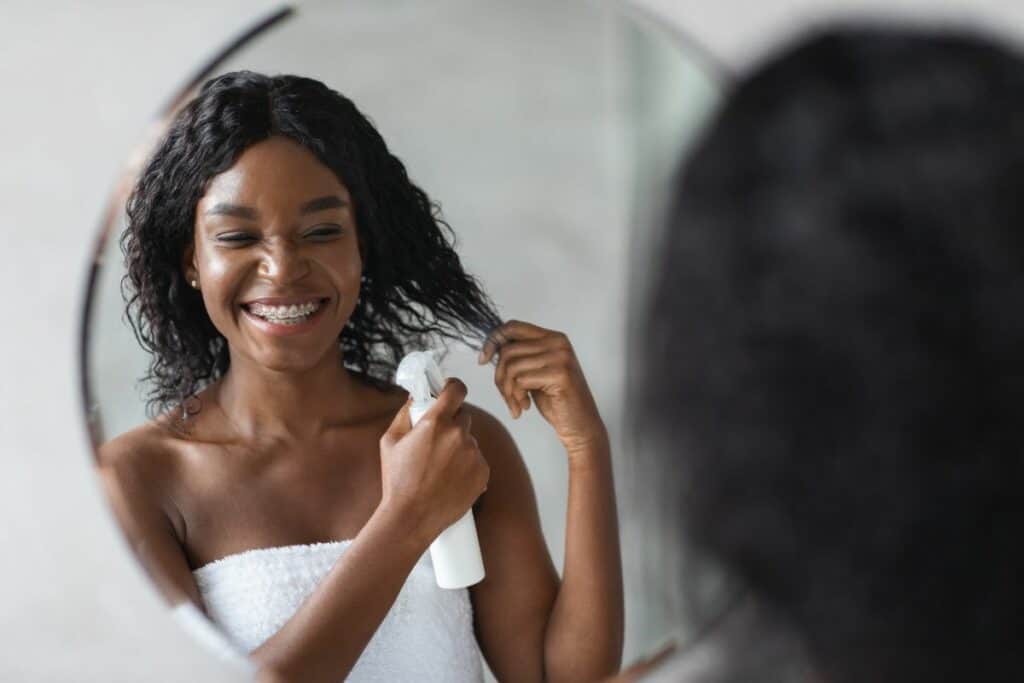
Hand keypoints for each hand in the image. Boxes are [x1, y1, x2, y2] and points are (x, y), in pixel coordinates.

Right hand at [379, 379, 489, 544]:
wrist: (412, 518)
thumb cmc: (397, 481)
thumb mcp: (390, 442)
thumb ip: (405, 414)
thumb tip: (415, 398)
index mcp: (436, 423)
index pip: (457, 390)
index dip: (454, 388)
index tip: (450, 392)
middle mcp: (459, 435)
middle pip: (463, 417)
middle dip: (452, 425)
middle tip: (436, 443)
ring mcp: (474, 454)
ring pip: (470, 441)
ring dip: (459, 448)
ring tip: (440, 469)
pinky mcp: (484, 473)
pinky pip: (478, 460)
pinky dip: (468, 466)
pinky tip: (451, 479)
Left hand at [479, 320, 606, 454]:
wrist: (580, 425)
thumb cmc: (556, 400)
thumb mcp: (535, 371)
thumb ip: (520, 356)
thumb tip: (490, 348)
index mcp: (552, 337)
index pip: (513, 326)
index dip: (492, 340)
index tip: (482, 360)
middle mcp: (558, 342)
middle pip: (508, 350)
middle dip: (499, 377)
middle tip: (507, 396)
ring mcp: (561, 357)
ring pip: (511, 367)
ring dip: (508, 391)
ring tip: (516, 404)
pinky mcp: (560, 374)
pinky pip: (521, 380)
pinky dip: (517, 397)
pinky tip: (525, 407)